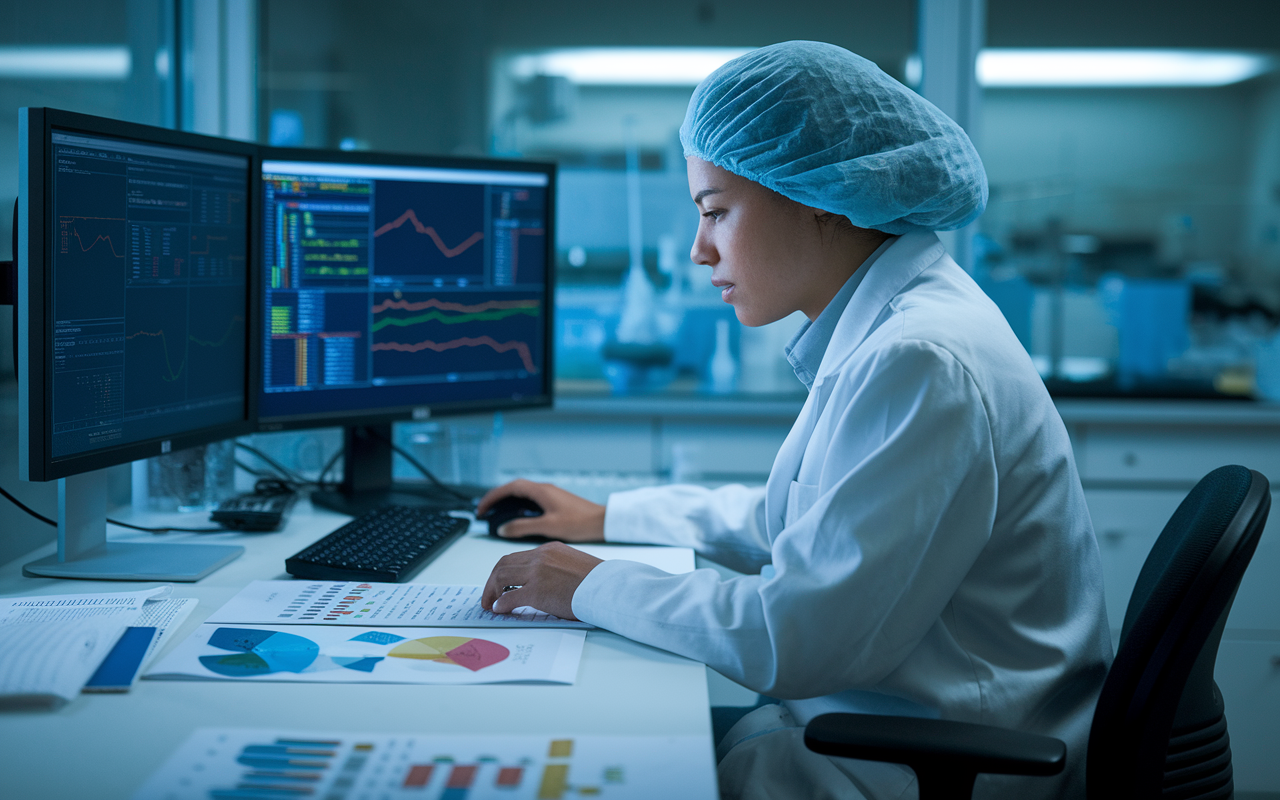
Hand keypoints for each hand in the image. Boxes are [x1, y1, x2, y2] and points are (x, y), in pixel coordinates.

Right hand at [476, 479, 605, 541]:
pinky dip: (519, 508)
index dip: (492, 497)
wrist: (602, 522)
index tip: (481, 509)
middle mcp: (544, 490)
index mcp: (541, 491)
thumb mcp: (547, 526)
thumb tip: (502, 528)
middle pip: (513, 489)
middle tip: (485, 513)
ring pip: (522, 495)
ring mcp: (549, 495)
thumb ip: (523, 527)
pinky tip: (517, 520)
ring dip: (507, 503)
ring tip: (496, 516)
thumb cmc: (580, 523)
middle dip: (496, 499)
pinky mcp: (554, 503)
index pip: (509, 488)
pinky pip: (530, 501)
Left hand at [481, 542, 603, 619]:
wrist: (609, 587)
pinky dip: (501, 604)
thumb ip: (555, 567)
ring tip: (490, 604)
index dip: (504, 571)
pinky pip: (509, 598)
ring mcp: (537, 573)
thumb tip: (542, 583)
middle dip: (492, 581)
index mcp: (549, 549)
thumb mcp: (574, 564)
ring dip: (492, 592)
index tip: (500, 583)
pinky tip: (500, 610)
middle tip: (489, 595)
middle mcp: (540, 556)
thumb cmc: (598, 581)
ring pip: (501, 577)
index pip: (517, 557)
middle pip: (504, 564)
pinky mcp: (537, 591)